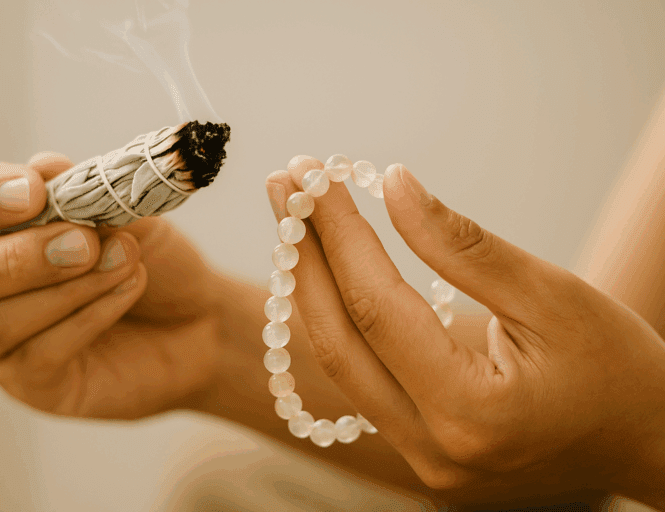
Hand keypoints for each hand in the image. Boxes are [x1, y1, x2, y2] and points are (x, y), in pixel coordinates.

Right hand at [0, 152, 223, 419]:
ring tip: (127, 260)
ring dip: (69, 286)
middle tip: (86, 242)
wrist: (201, 317)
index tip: (35, 190)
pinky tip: (130, 287)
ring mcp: (0, 345)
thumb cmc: (154, 261)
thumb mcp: (128, 215)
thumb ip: (85, 192)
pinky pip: (41, 354)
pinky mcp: (35, 385)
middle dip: (20, 256)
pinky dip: (91, 314)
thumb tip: (43, 166)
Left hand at [266, 157, 664, 507]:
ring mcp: (420, 460)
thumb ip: (464, 246)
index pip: (376, 308)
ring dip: (312, 283)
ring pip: (341, 361)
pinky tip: (327, 269)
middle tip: (284, 184)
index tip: (313, 174)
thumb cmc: (616, 368)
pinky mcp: (419, 452)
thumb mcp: (553, 295)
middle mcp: (432, 448)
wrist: (645, 441)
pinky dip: (341, 318)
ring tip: (295, 217)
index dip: (339, 233)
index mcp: (472, 411)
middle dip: (303, 253)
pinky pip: (361, 377)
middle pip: (338, 339)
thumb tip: (395, 186)